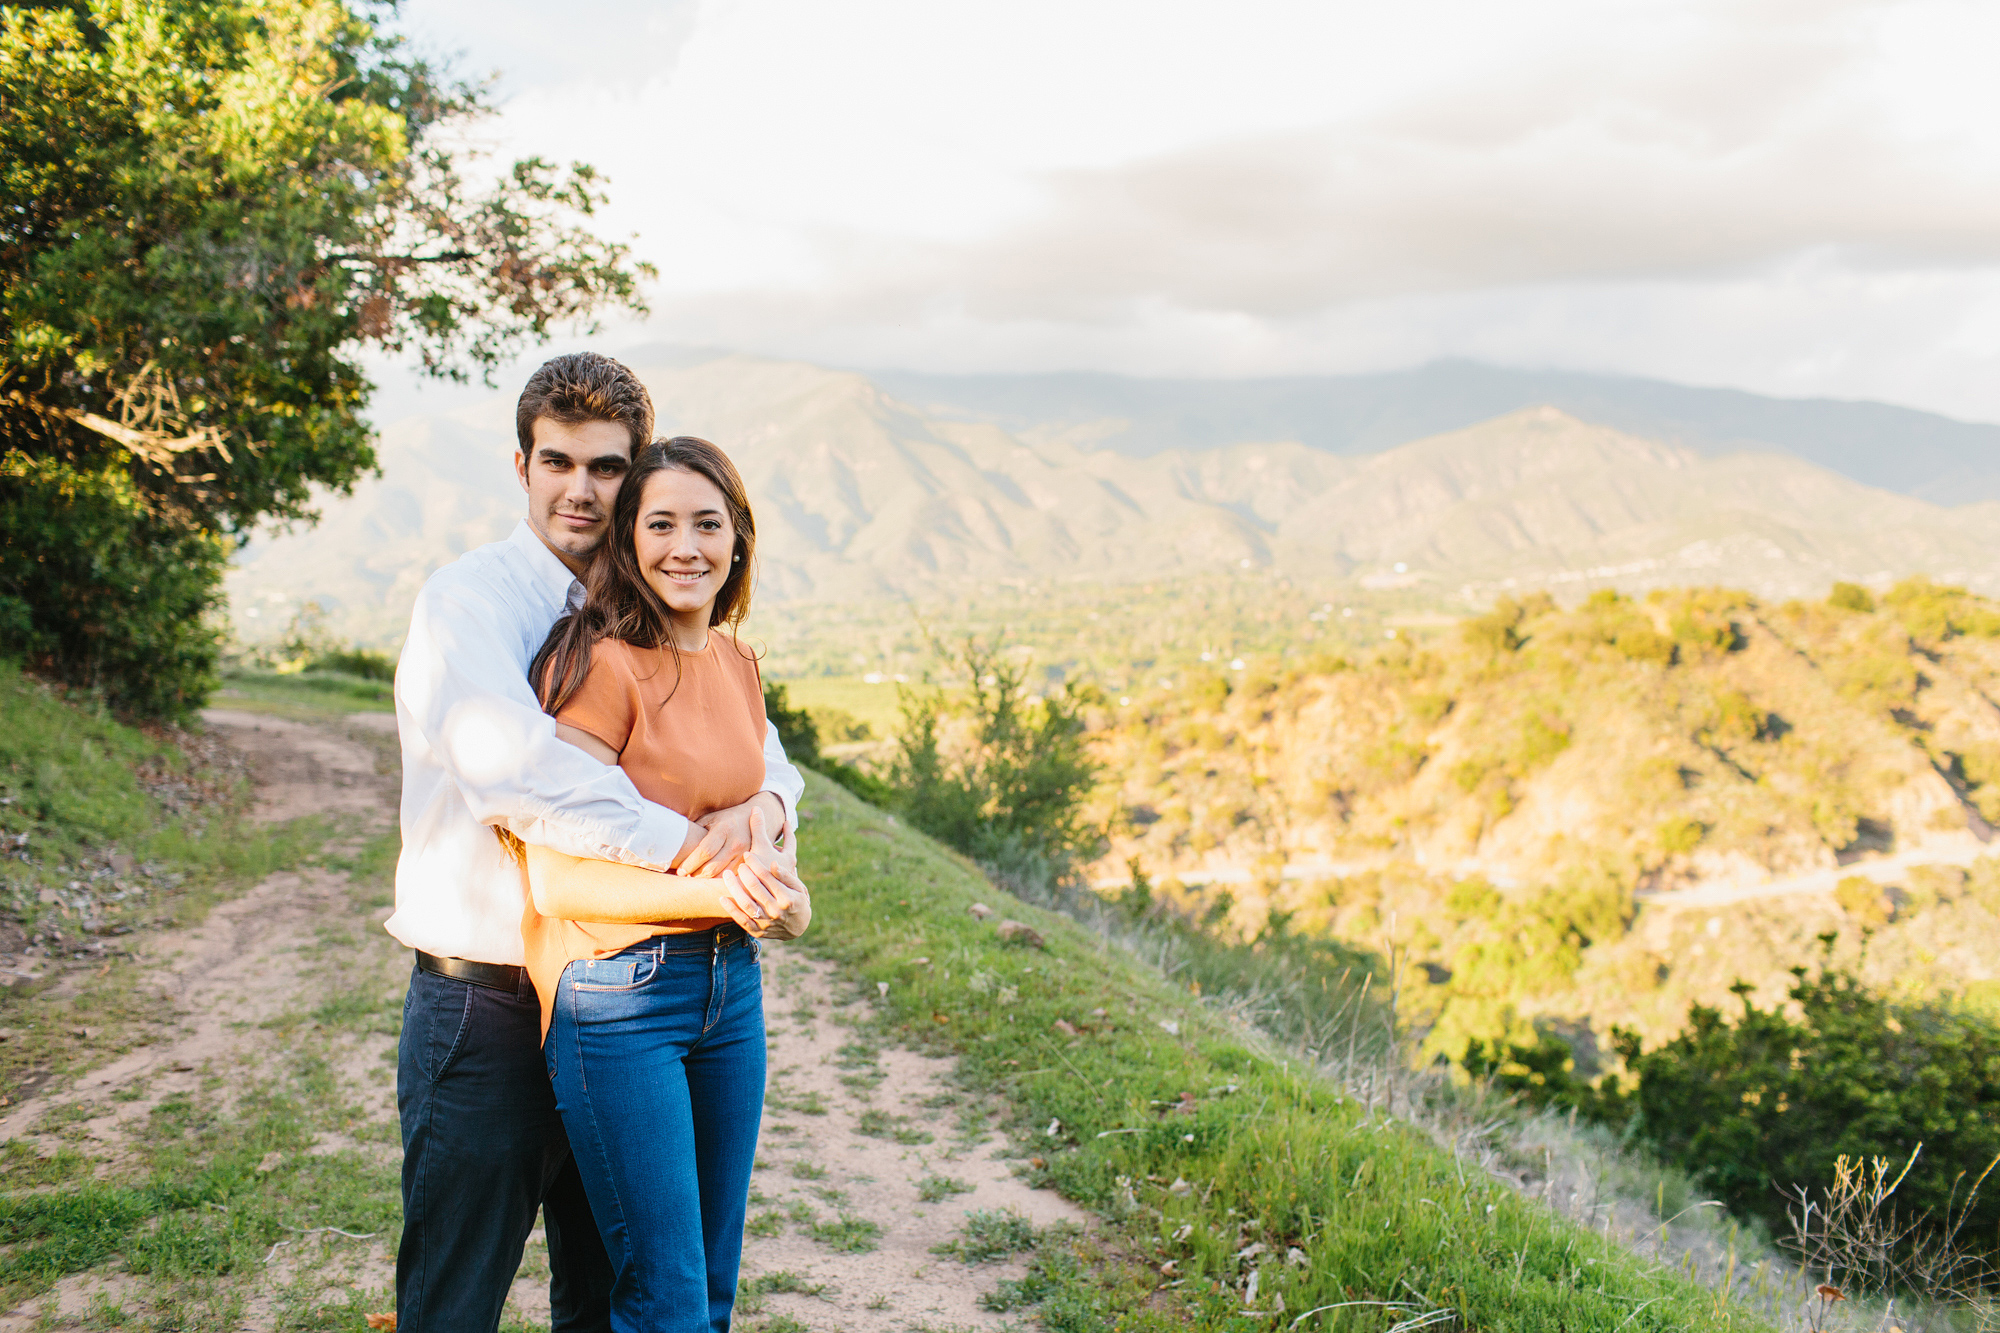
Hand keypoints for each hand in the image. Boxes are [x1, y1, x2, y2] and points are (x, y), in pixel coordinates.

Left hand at [677, 792, 785, 877]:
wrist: (753, 818)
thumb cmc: (725, 819)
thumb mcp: (711, 818)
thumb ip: (696, 831)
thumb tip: (673, 841)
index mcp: (723, 829)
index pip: (704, 851)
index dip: (690, 863)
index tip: (680, 870)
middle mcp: (735, 843)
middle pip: (712, 867)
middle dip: (696, 874)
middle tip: (685, 876)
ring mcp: (744, 854)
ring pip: (721, 875)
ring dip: (706, 880)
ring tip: (695, 878)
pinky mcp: (748, 862)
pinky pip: (731, 877)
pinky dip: (718, 880)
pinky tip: (709, 879)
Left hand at [720, 809, 810, 940]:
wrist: (797, 929)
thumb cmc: (798, 902)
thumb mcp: (799, 888)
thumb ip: (786, 876)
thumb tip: (773, 864)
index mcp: (787, 898)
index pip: (767, 876)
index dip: (755, 863)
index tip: (747, 855)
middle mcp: (775, 911)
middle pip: (754, 887)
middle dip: (744, 872)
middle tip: (740, 864)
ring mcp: (766, 922)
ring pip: (745, 903)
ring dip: (733, 887)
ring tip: (727, 874)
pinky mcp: (757, 931)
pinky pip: (741, 920)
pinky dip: (731, 909)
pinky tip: (722, 898)